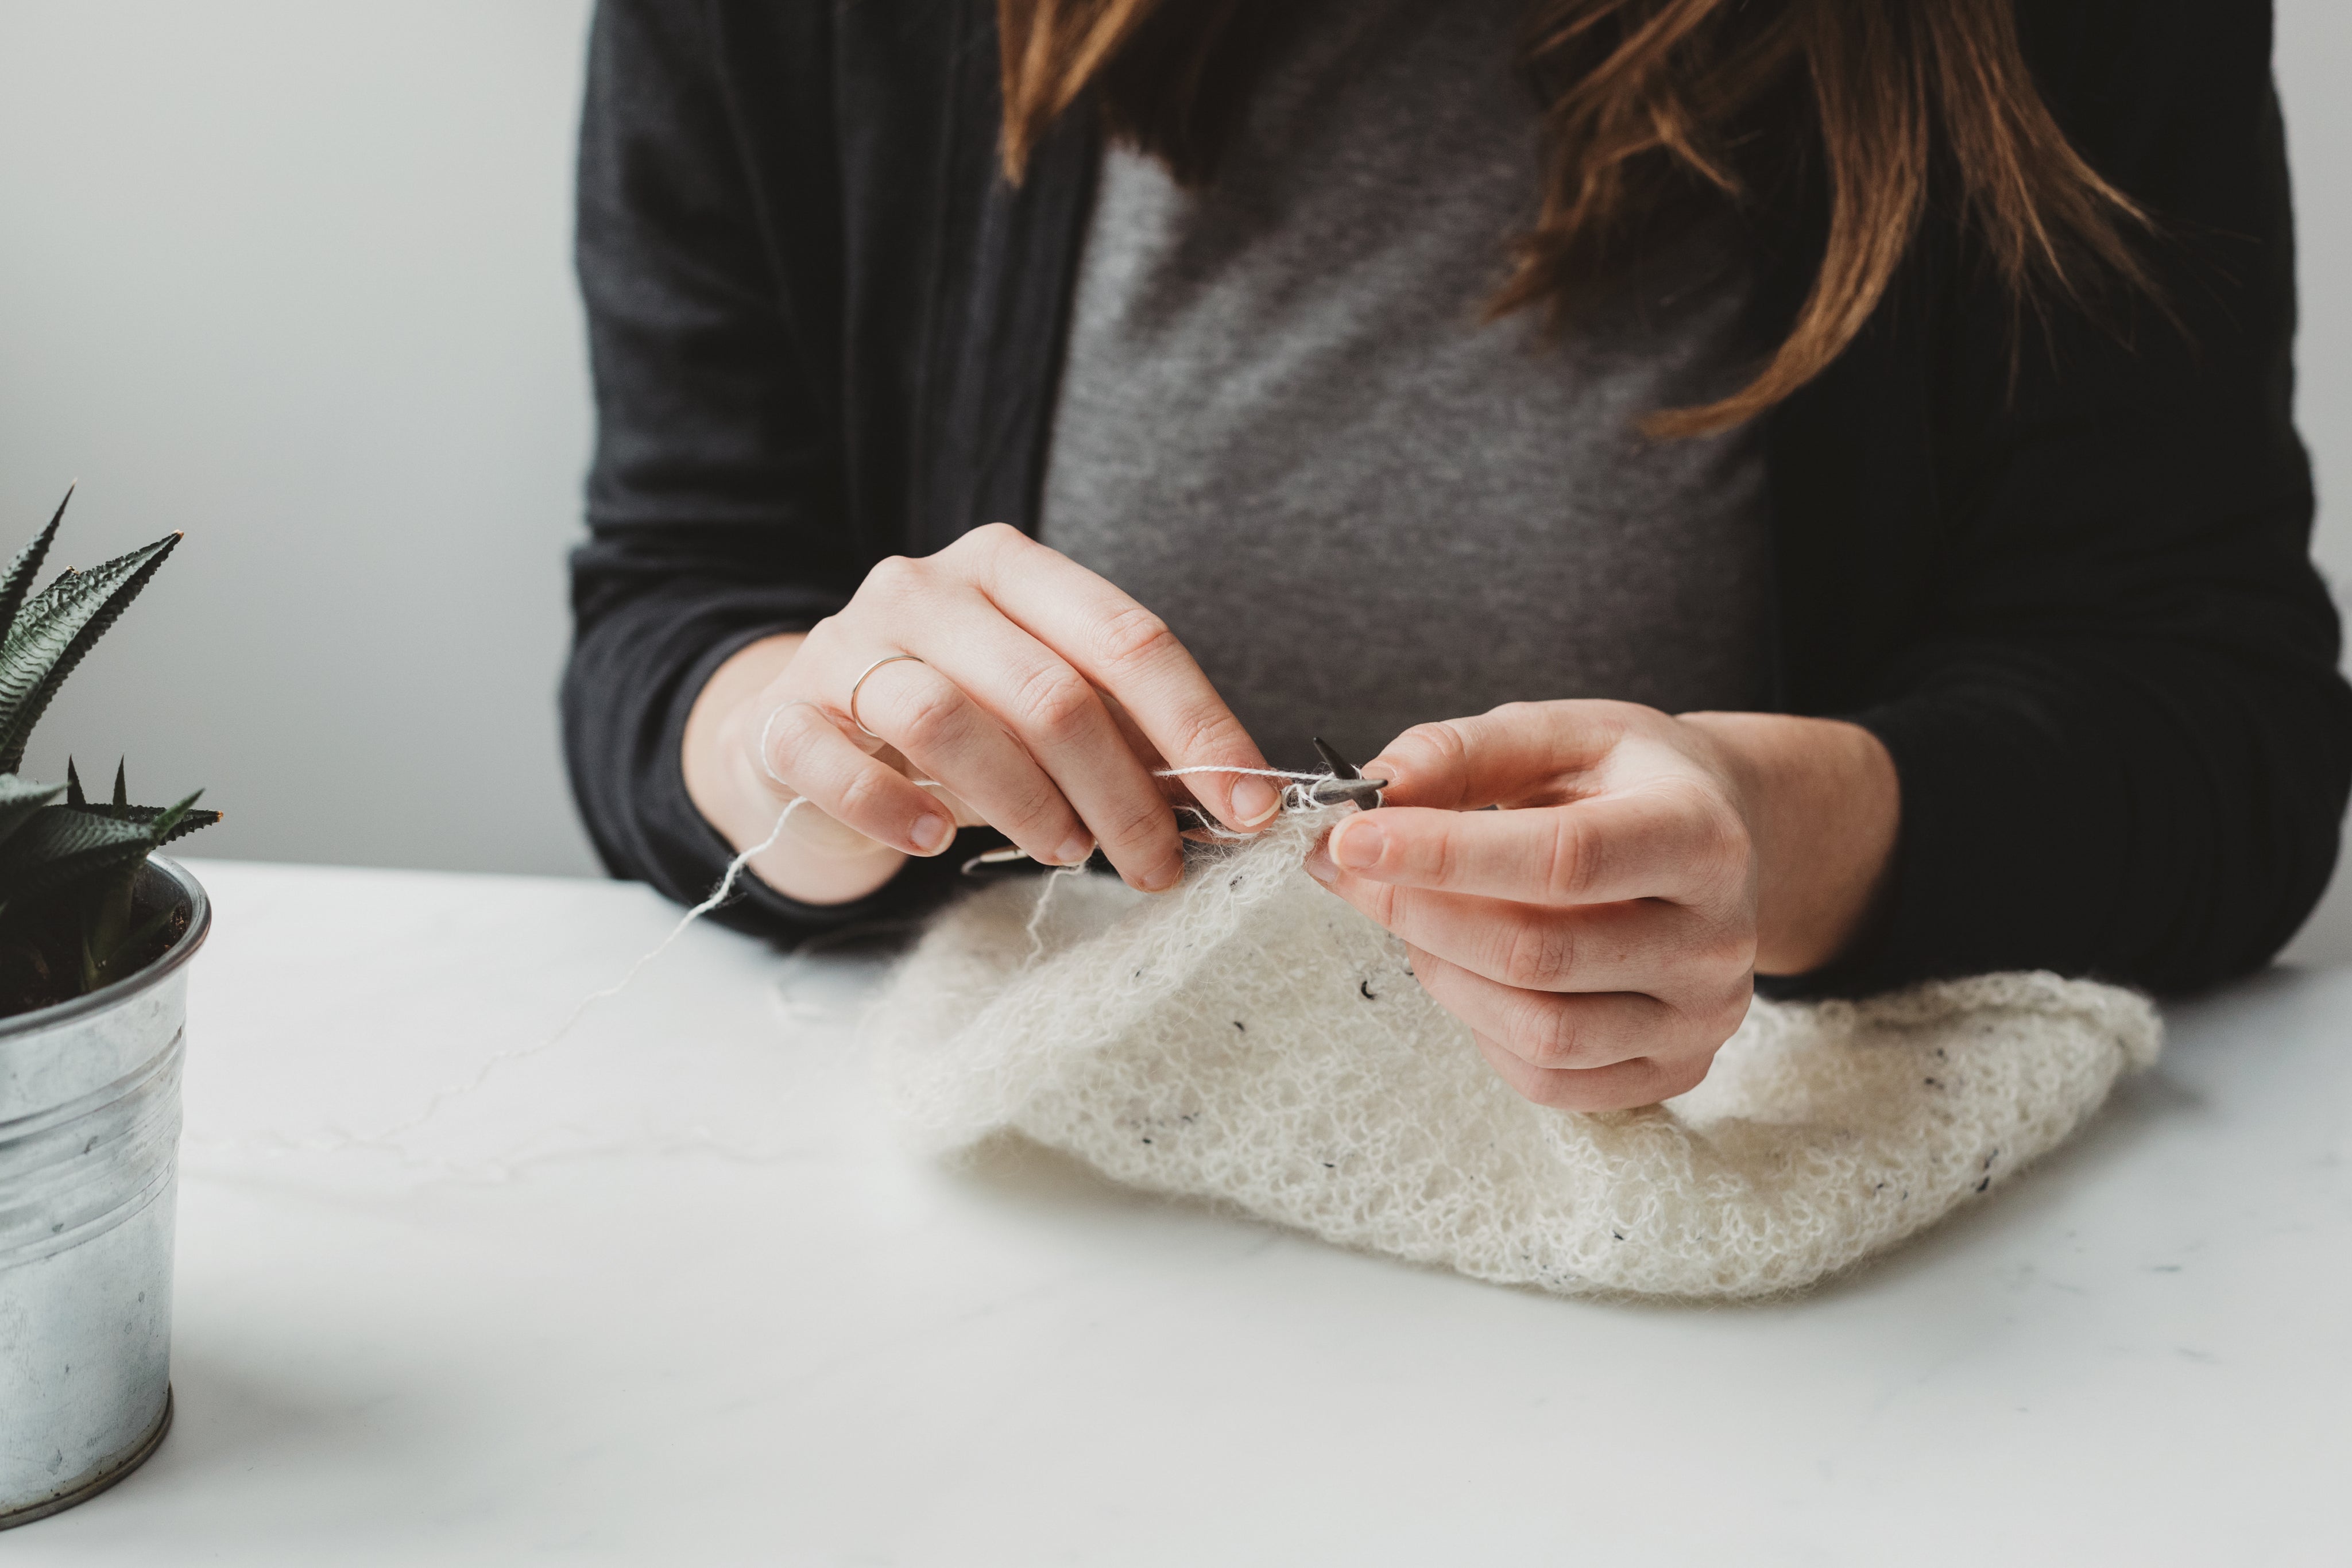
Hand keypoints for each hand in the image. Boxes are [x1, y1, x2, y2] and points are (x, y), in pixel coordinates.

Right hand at [683, 525, 1282, 904]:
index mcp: (1010, 568)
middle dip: (1124, 791)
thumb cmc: (949, 727)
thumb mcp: (1039, 712)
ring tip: (1064, 852)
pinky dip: (892, 808)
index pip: (1126, 637)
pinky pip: (835, 762)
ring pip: (948, 718)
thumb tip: (1228, 798)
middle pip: (1049, 689)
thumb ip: (1121, 735)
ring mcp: (845, 646)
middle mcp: (925, 588)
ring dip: (1026, 801)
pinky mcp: (781, 718)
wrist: (799, 738)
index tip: (1250, 807)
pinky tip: (932, 843)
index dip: (1198, 726)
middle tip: (1157, 863)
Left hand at [1302, 702, 1898, 1111]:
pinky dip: (1480, 1027)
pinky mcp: (1675, 1070)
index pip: (1564, 859)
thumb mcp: (1560, 732)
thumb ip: (1465, 752)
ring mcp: (1700, 1018)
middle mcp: (1718, 939)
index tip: (1350, 837)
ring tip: (1410, 912)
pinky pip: (1548, 1078)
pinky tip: (1468, 967)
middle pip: (1539, 954)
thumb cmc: (1625, 781)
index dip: (1445, 854)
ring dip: (1441, 970)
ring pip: (1540, 1031)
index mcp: (1700, 834)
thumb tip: (1377, 789)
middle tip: (1346, 867)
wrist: (1719, 839)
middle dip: (1417, 911)